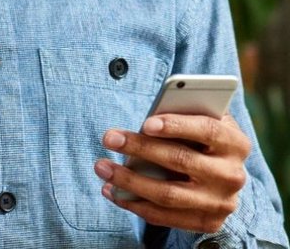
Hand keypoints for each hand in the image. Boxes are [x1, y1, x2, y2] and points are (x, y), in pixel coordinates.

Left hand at [95, 114, 250, 233]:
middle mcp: (232, 175)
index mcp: (235, 143)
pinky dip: (134, 204)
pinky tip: (111, 190)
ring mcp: (220, 202)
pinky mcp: (207, 222)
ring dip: (129, 181)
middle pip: (181, 161)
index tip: (146, 123)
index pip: (207, 131)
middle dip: (140, 148)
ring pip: (169, 194)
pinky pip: (164, 217)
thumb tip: (150, 117)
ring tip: (101, 166)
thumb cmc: (201, 138)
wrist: (223, 177)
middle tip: (109, 138)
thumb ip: (184, 114)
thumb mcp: (201, 120)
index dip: (177, 126)